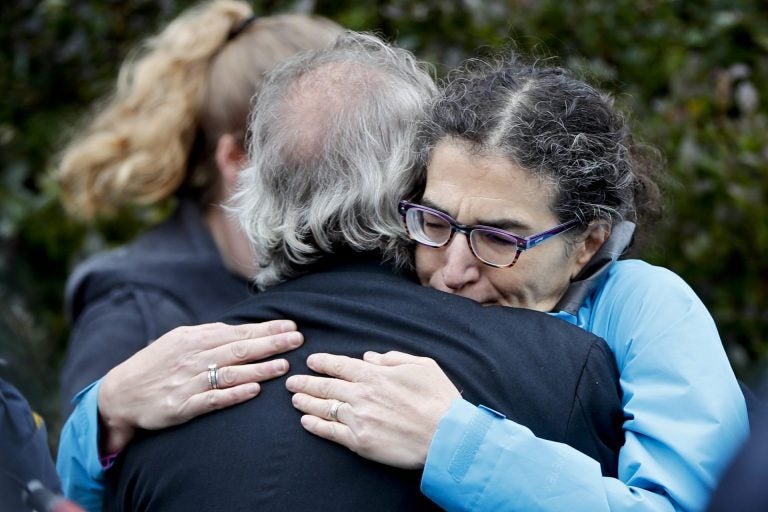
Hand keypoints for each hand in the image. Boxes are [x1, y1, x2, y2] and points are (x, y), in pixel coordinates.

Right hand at [98, 320, 302, 453]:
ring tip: (284, 365)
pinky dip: (234, 394)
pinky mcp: (181, 406)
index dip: (266, 329)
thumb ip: (211, 336)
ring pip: (230, 373)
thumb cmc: (157, 365)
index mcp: (194, 338)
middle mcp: (193, 357)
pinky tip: (254, 391)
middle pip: (239, 349)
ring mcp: (187, 382)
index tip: (291, 326)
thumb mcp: (180, 341)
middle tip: (298, 340)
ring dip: (260, 369)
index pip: (237, 332)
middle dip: (271, 343)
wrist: (119, 393)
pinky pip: (212, 399)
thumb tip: (246, 330)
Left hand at [285, 351, 459, 468]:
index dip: (323, 362)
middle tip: (292, 381)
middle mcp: (362, 395)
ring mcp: (358, 419)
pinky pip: (331, 432)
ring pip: (324, 408)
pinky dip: (316, 425)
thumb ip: (392, 358)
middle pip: (326, 386)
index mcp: (375, 375)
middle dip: (306, 382)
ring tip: (294, 399)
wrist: (446, 437)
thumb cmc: (439, 399)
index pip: (340, 365)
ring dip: (306, 401)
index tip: (311, 361)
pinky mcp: (359, 441)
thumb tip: (369, 357)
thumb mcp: (421, 366)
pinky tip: (306, 421)